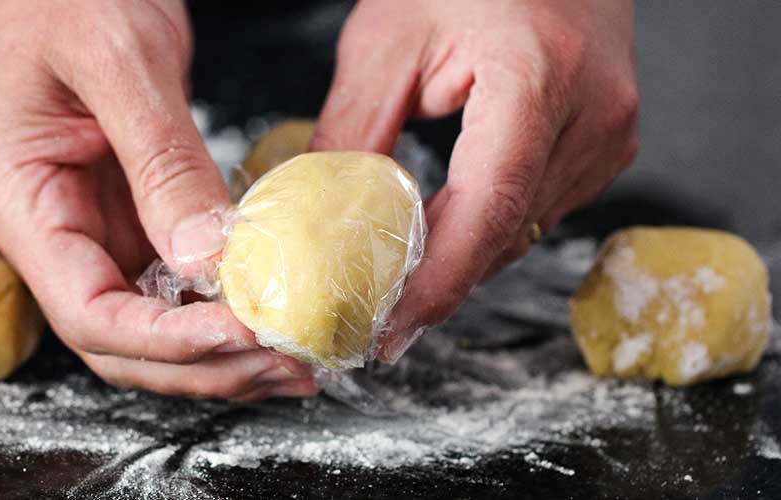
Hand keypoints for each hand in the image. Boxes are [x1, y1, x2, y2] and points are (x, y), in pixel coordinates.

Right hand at [0, 0, 315, 399]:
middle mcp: (56, 235)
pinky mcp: (134, 217)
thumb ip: (160, 160)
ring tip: (298, 357)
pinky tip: (276, 313)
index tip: (244, 333)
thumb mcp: (118, 62)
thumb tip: (207, 260)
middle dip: (207, 366)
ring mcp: (96, 231)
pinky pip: (178, 284)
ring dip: (223, 354)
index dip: (167, 341)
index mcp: (24, 205)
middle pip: (124, 343)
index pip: (89, 314)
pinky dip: (227, 309)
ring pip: (155, 327)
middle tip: (292, 362)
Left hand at [312, 0, 638, 360]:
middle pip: (505, 230)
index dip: (438, 281)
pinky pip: (539, 209)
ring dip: (460, 256)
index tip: (391, 331)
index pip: (488, 205)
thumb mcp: (388, 38)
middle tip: (372, 316)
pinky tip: (442, 230)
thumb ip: (354, 129)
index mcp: (536, 77)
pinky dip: (486, 228)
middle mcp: (592, 115)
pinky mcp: (607, 145)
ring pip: (523, 230)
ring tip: (394, 276)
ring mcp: (610, 134)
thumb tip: (317, 216)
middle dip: (436, 281)